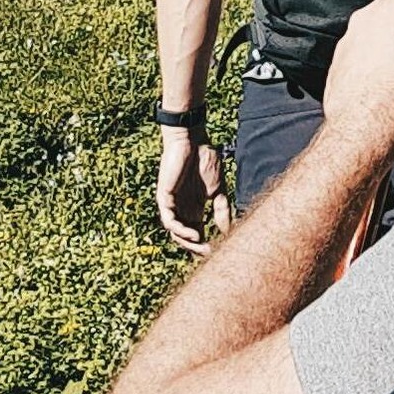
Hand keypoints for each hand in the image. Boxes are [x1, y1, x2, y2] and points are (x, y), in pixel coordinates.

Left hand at [156, 129, 229, 255]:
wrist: (192, 140)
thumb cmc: (205, 159)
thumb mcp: (218, 189)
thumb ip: (222, 209)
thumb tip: (229, 230)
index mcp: (194, 207)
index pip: (197, 232)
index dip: (205, 243)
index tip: (219, 250)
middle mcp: (182, 209)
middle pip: (186, 237)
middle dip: (196, 248)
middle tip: (210, 253)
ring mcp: (172, 205)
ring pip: (176, 233)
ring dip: (188, 242)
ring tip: (202, 246)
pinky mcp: (164, 199)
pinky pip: (169, 221)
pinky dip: (180, 230)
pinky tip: (194, 233)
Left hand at [321, 0, 393, 165]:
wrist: (369, 126)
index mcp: (393, 7)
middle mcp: (364, 20)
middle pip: (379, 12)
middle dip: (393, 26)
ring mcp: (346, 45)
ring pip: (365, 40)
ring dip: (377, 52)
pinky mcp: (335, 70)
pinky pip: (353, 63)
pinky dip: (364, 73)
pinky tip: (380, 91)